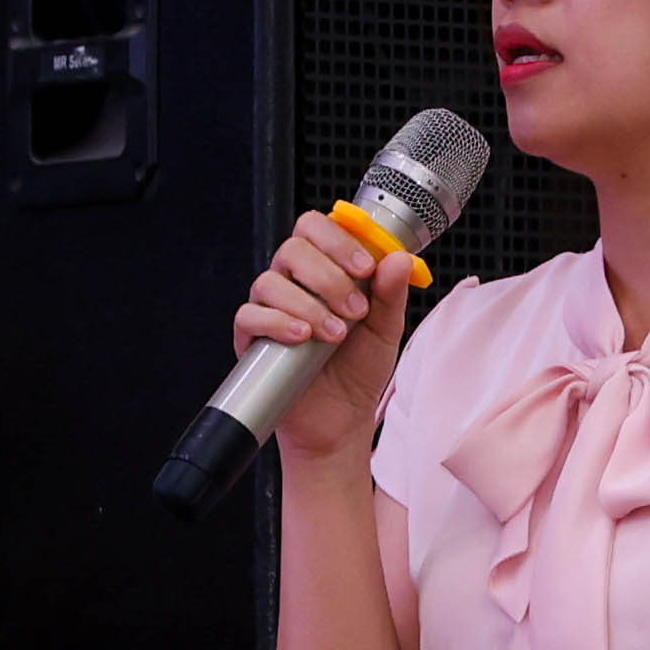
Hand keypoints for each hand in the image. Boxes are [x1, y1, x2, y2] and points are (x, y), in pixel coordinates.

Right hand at [231, 209, 417, 463]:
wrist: (340, 421)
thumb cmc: (358, 371)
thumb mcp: (385, 330)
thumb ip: (391, 293)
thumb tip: (399, 258)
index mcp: (324, 270)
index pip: (317, 228)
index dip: (340, 240)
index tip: (366, 267)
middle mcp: (293, 283)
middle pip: (293, 247)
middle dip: (329, 276)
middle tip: (355, 309)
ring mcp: (269, 309)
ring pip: (270, 281)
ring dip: (309, 304)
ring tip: (336, 334)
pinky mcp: (252, 338)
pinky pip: (250, 315)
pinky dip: (277, 322)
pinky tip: (302, 338)